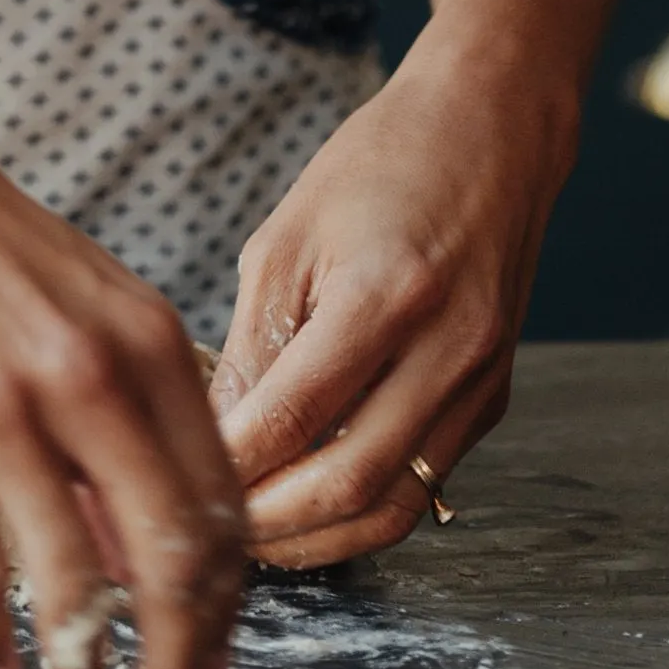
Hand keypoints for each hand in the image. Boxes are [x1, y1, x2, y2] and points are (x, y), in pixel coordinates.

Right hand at [0, 70, 245, 668]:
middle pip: (169, 560)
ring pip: (70, 583)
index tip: (215, 660)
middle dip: (180, 659)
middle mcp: (87, 376)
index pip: (219, 503)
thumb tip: (144, 555)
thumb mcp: (79, 303)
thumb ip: (128, 412)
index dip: (225, 604)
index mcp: (145, 340)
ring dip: (79, 665)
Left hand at [210, 20, 574, 565]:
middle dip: (271, 525)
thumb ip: (255, 344)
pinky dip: (361, 508)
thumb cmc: (381, 164)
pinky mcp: (491, 399)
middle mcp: (446, 349)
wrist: (490, 129)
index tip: (178, 483)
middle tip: (209, 530)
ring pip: (393, 506)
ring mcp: (478, 381)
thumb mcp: (288, 236)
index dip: (231, 467)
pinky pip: (421, 481)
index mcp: (385, 294)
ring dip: (319, 540)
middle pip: (349, 483)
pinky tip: (309, 504)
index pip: (294, 417)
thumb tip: (220, 439)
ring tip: (256, 536)